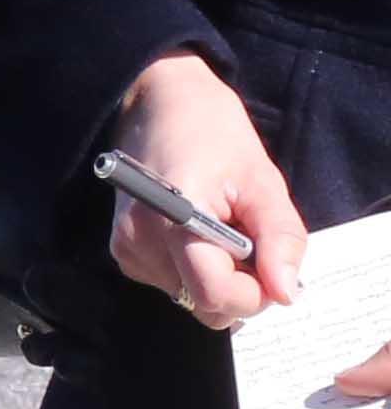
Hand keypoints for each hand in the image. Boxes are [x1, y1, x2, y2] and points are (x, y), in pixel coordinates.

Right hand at [106, 52, 334, 366]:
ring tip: (221, 229)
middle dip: (239, 289)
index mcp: (175, 222)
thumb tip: (286, 294)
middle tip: (250, 243)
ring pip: (190, 298)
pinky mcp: (122, 251)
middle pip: (203, 305)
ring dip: (218, 278)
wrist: (159, 103)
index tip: (271, 264)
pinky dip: (196, 271)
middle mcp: (139, 243)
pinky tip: (200, 236)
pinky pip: (173, 285)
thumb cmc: (216, 135)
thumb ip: (280, 240)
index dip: (255, 293)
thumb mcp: (263, 182)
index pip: (215, 296)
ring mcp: (125, 249)